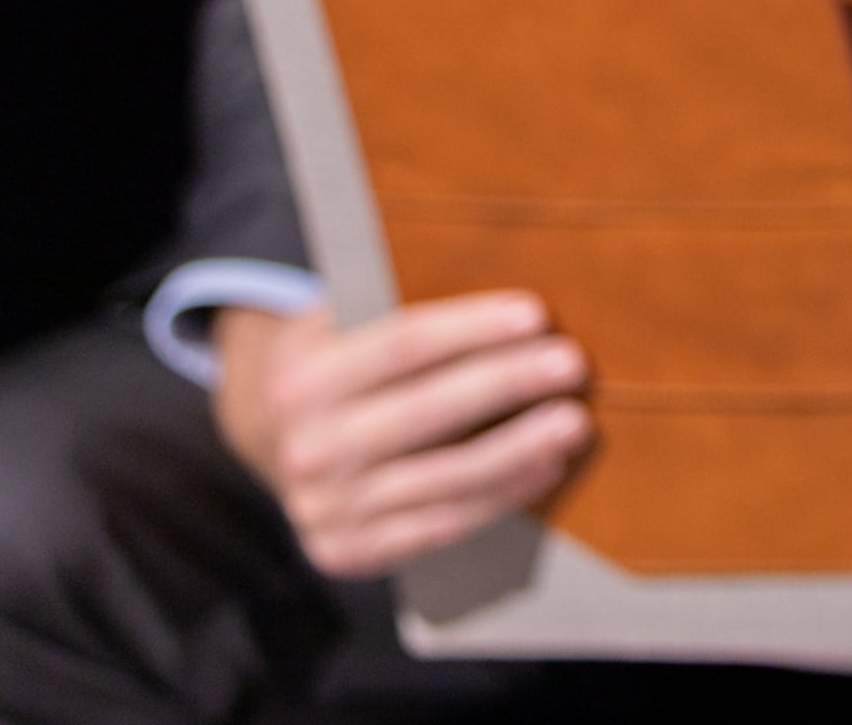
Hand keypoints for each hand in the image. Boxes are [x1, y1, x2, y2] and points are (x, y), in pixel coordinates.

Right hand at [211, 295, 590, 575]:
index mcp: (303, 379)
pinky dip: (499, 497)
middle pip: (427, 412)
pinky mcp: (347, 551)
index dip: (472, 329)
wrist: (277, 442)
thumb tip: (507, 299)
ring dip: (518, 450)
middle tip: (572, 364)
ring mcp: (324, 508)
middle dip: (507, 384)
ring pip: (442, 477)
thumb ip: (401, 304)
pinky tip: (544, 468)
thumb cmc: (343, 367)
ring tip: (574, 422)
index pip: (401, 345)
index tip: (536, 314)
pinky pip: (440, 525)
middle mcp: (307, 448)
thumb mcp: (345, 325)